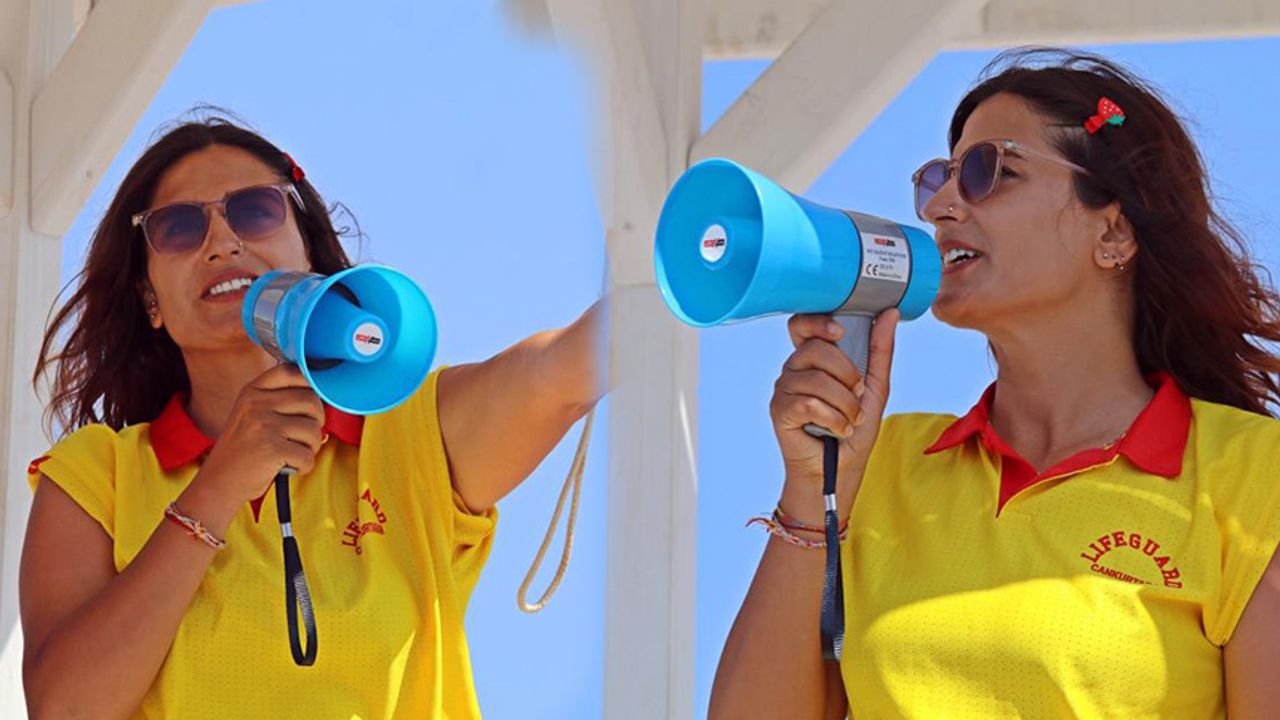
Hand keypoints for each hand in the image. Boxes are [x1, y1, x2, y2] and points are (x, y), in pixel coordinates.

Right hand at [194, 364, 325, 506]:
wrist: (218, 482)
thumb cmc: (243, 451)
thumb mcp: (252, 416)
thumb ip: (280, 402)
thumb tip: (322, 399)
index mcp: (252, 392)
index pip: (290, 372)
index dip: (309, 385)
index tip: (311, 403)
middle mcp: (256, 404)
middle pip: (311, 401)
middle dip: (317, 422)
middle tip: (304, 437)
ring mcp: (263, 426)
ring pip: (314, 430)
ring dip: (311, 447)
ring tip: (293, 453)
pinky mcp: (271, 449)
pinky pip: (308, 456)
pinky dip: (304, 466)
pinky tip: (289, 466)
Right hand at [769, 309, 898, 524]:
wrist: (840, 471)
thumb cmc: (854, 431)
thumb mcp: (875, 387)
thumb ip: (880, 350)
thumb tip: (890, 313)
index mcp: (813, 358)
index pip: (802, 324)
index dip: (817, 322)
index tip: (840, 332)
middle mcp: (794, 369)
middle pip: (815, 349)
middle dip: (847, 374)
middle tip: (857, 396)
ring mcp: (783, 389)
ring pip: (816, 379)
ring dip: (845, 404)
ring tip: (849, 420)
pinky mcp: (779, 410)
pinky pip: (808, 402)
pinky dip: (832, 419)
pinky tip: (836, 430)